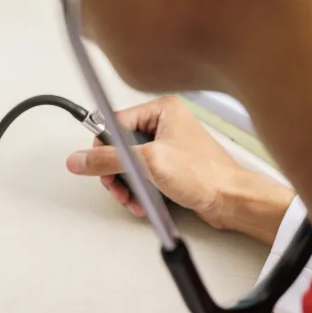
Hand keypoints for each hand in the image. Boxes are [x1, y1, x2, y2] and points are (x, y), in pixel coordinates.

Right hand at [66, 95, 294, 243]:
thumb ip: (109, 160)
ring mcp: (166, 147)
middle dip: (116, 174)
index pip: (113, 124)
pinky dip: (138, 192)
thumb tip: (79, 159)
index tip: (100, 168)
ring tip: (134, 199)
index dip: (104, 150)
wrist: (231, 200)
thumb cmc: (206, 176)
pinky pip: (141, 177)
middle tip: (119, 188)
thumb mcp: (149, 163)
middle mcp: (164, 125)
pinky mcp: (169, 168)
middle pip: (118, 147)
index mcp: (162, 110)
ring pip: (128, 166)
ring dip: (127, 187)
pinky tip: (144, 202)